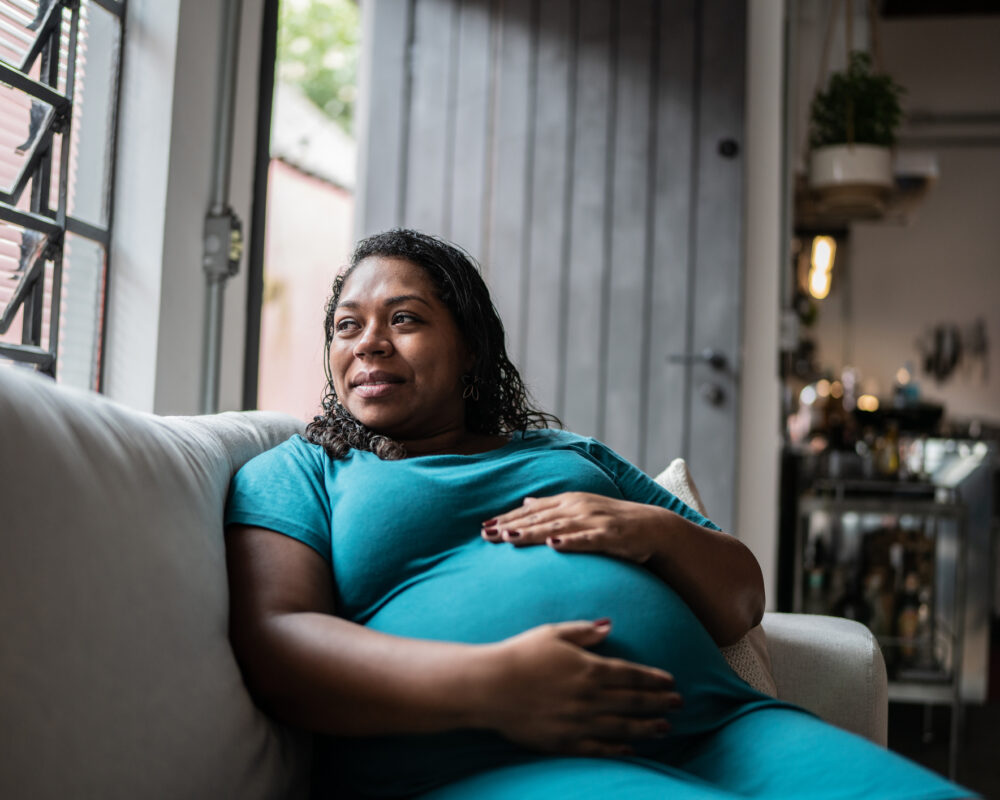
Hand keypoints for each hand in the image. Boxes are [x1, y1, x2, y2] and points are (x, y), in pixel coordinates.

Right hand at [475, 619, 681, 755]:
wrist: (489, 687)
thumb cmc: (519, 654)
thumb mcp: (553, 633)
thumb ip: (585, 632)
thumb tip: (610, 626)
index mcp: (589, 668)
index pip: (631, 675)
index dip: (654, 679)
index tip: (671, 682)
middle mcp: (589, 697)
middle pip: (633, 701)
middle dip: (659, 702)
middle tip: (679, 704)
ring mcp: (579, 722)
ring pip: (623, 727)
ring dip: (647, 727)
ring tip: (665, 728)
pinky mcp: (565, 742)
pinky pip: (599, 748)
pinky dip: (619, 750)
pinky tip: (632, 749)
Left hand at [482, 492, 669, 563]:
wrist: (654, 528)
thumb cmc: (614, 521)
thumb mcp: (581, 508)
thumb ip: (553, 507)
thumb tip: (526, 502)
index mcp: (570, 500)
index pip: (532, 510)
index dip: (507, 518)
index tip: (484, 526)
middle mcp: (578, 507)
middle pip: (539, 517)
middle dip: (511, 525)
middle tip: (486, 534)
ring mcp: (594, 520)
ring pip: (557, 527)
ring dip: (532, 532)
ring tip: (509, 538)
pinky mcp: (610, 536)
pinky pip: (586, 539)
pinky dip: (569, 541)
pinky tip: (553, 545)